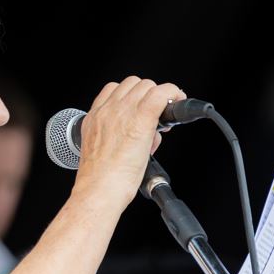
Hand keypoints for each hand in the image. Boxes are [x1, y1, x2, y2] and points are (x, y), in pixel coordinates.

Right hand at [73, 76, 185, 207]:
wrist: (99, 189)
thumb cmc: (100, 178)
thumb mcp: (103, 151)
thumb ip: (122, 138)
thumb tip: (148, 136)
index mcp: (95, 118)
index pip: (114, 90)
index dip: (132, 97)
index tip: (140, 107)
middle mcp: (107, 110)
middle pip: (133, 84)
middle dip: (147, 96)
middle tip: (157, 113)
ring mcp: (123, 112)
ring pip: (148, 86)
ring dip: (159, 96)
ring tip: (165, 114)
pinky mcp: (141, 119)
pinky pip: (162, 94)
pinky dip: (173, 95)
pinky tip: (178, 102)